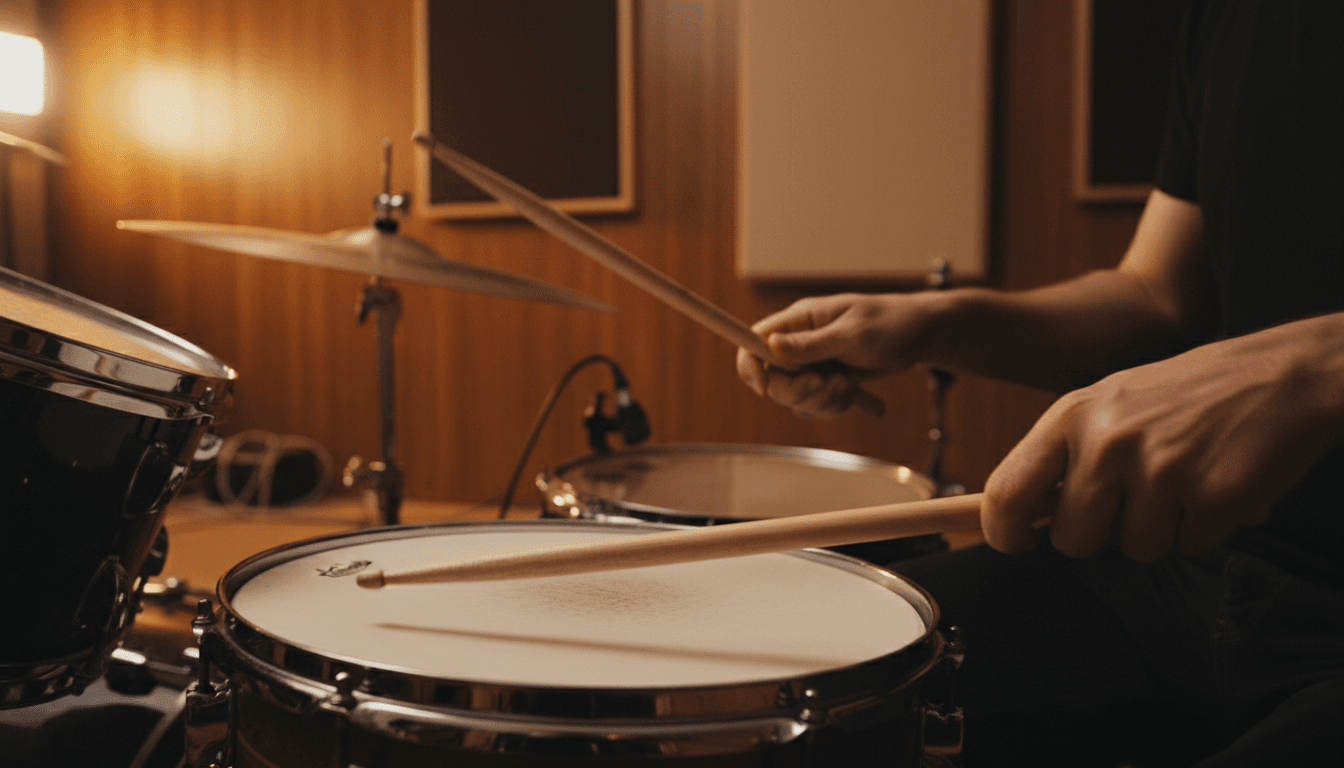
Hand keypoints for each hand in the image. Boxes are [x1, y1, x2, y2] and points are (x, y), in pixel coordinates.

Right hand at [736, 293, 936, 417]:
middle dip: (797, 390)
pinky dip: (833, 406)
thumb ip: (812, 344)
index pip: (754, 340)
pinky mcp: (828, 380)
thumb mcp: (852, 334)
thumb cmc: (891, 323)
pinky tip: (854, 394)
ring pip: (795, 397)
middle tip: (826, 383)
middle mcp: (800, 342)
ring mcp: (814, 363)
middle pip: (772, 378)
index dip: (749, 365)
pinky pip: (816, 405)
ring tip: (848, 386)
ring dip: (820, 401)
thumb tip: (770, 346)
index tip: (764, 388)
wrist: (923, 335)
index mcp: (799, 320)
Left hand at [982, 314, 1343, 560]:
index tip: (1016, 543)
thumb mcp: (1105, 406)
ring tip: (1181, 480)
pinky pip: (1189, 547)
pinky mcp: (1210, 495)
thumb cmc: (1182, 396)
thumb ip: (1058, 457)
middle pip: (1072, 540)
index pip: (1006, 492)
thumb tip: (1003, 515)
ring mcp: (1159, 468)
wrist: (1277, 374)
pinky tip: (1215, 484)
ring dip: (1160, 530)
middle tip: (1133, 500)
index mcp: (1072, 416)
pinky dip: (1205, 529)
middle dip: (1100, 537)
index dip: (1002, 532)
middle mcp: (1107, 441)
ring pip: (1135, 549)